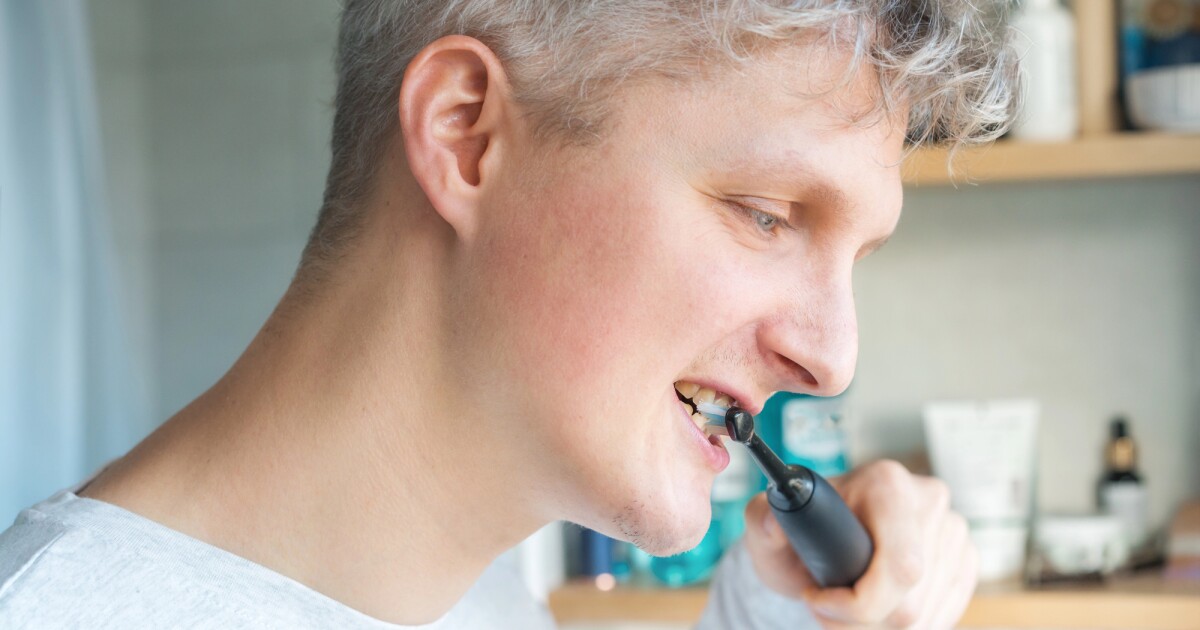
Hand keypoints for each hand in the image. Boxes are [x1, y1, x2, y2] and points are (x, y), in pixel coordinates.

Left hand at [742, 460, 977, 628]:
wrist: (823, 539)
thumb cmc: (799, 533)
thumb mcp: (768, 526)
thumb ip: (760, 519)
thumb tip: (771, 520)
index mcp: (888, 483)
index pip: (901, 566)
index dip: (856, 603)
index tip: (816, 600)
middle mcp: (930, 501)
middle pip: (912, 602)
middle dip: (860, 622)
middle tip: (824, 610)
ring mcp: (954, 532)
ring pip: (925, 617)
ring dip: (878, 627)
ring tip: (845, 607)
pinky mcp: (965, 561)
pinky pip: (942, 617)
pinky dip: (905, 627)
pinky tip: (876, 607)